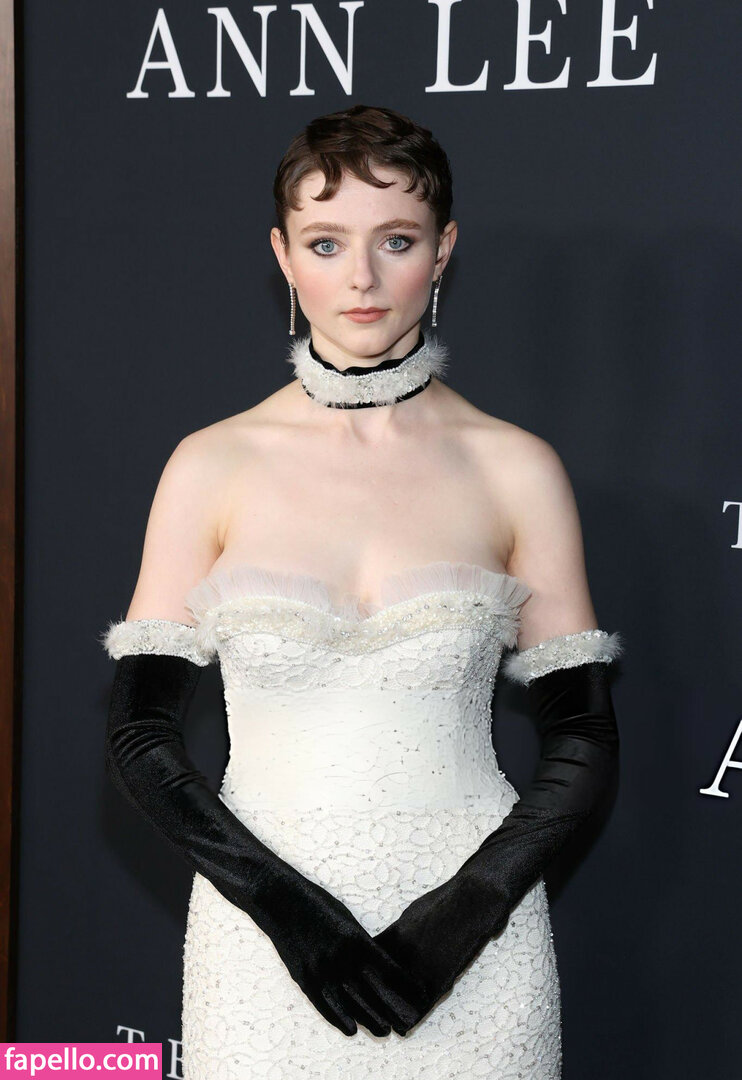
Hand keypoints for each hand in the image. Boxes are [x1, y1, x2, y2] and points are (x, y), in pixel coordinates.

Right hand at [253, 863, 430, 1036]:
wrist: (282, 900)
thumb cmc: (318, 905)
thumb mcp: (346, 920)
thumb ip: (360, 944)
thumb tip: (377, 967)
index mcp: (355, 938)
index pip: (388, 967)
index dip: (405, 984)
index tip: (419, 995)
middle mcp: (340, 957)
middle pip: (371, 991)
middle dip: (389, 1008)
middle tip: (404, 1024)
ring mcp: (320, 969)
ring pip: (349, 1003)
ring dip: (367, 1019)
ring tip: (383, 1030)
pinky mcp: (303, 977)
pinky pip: (324, 1004)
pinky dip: (338, 1018)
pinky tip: (350, 1029)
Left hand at [373, 872, 506, 1025]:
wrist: (471, 900)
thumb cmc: (440, 903)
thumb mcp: (410, 915)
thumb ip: (396, 935)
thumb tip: (384, 951)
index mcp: (394, 938)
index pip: (370, 964)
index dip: (363, 978)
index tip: (355, 988)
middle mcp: (404, 955)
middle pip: (381, 984)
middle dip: (372, 998)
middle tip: (364, 1012)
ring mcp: (422, 967)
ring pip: (400, 997)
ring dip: (392, 1010)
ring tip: (382, 1024)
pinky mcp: (442, 977)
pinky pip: (424, 1002)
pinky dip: (415, 1014)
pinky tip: (405, 1025)